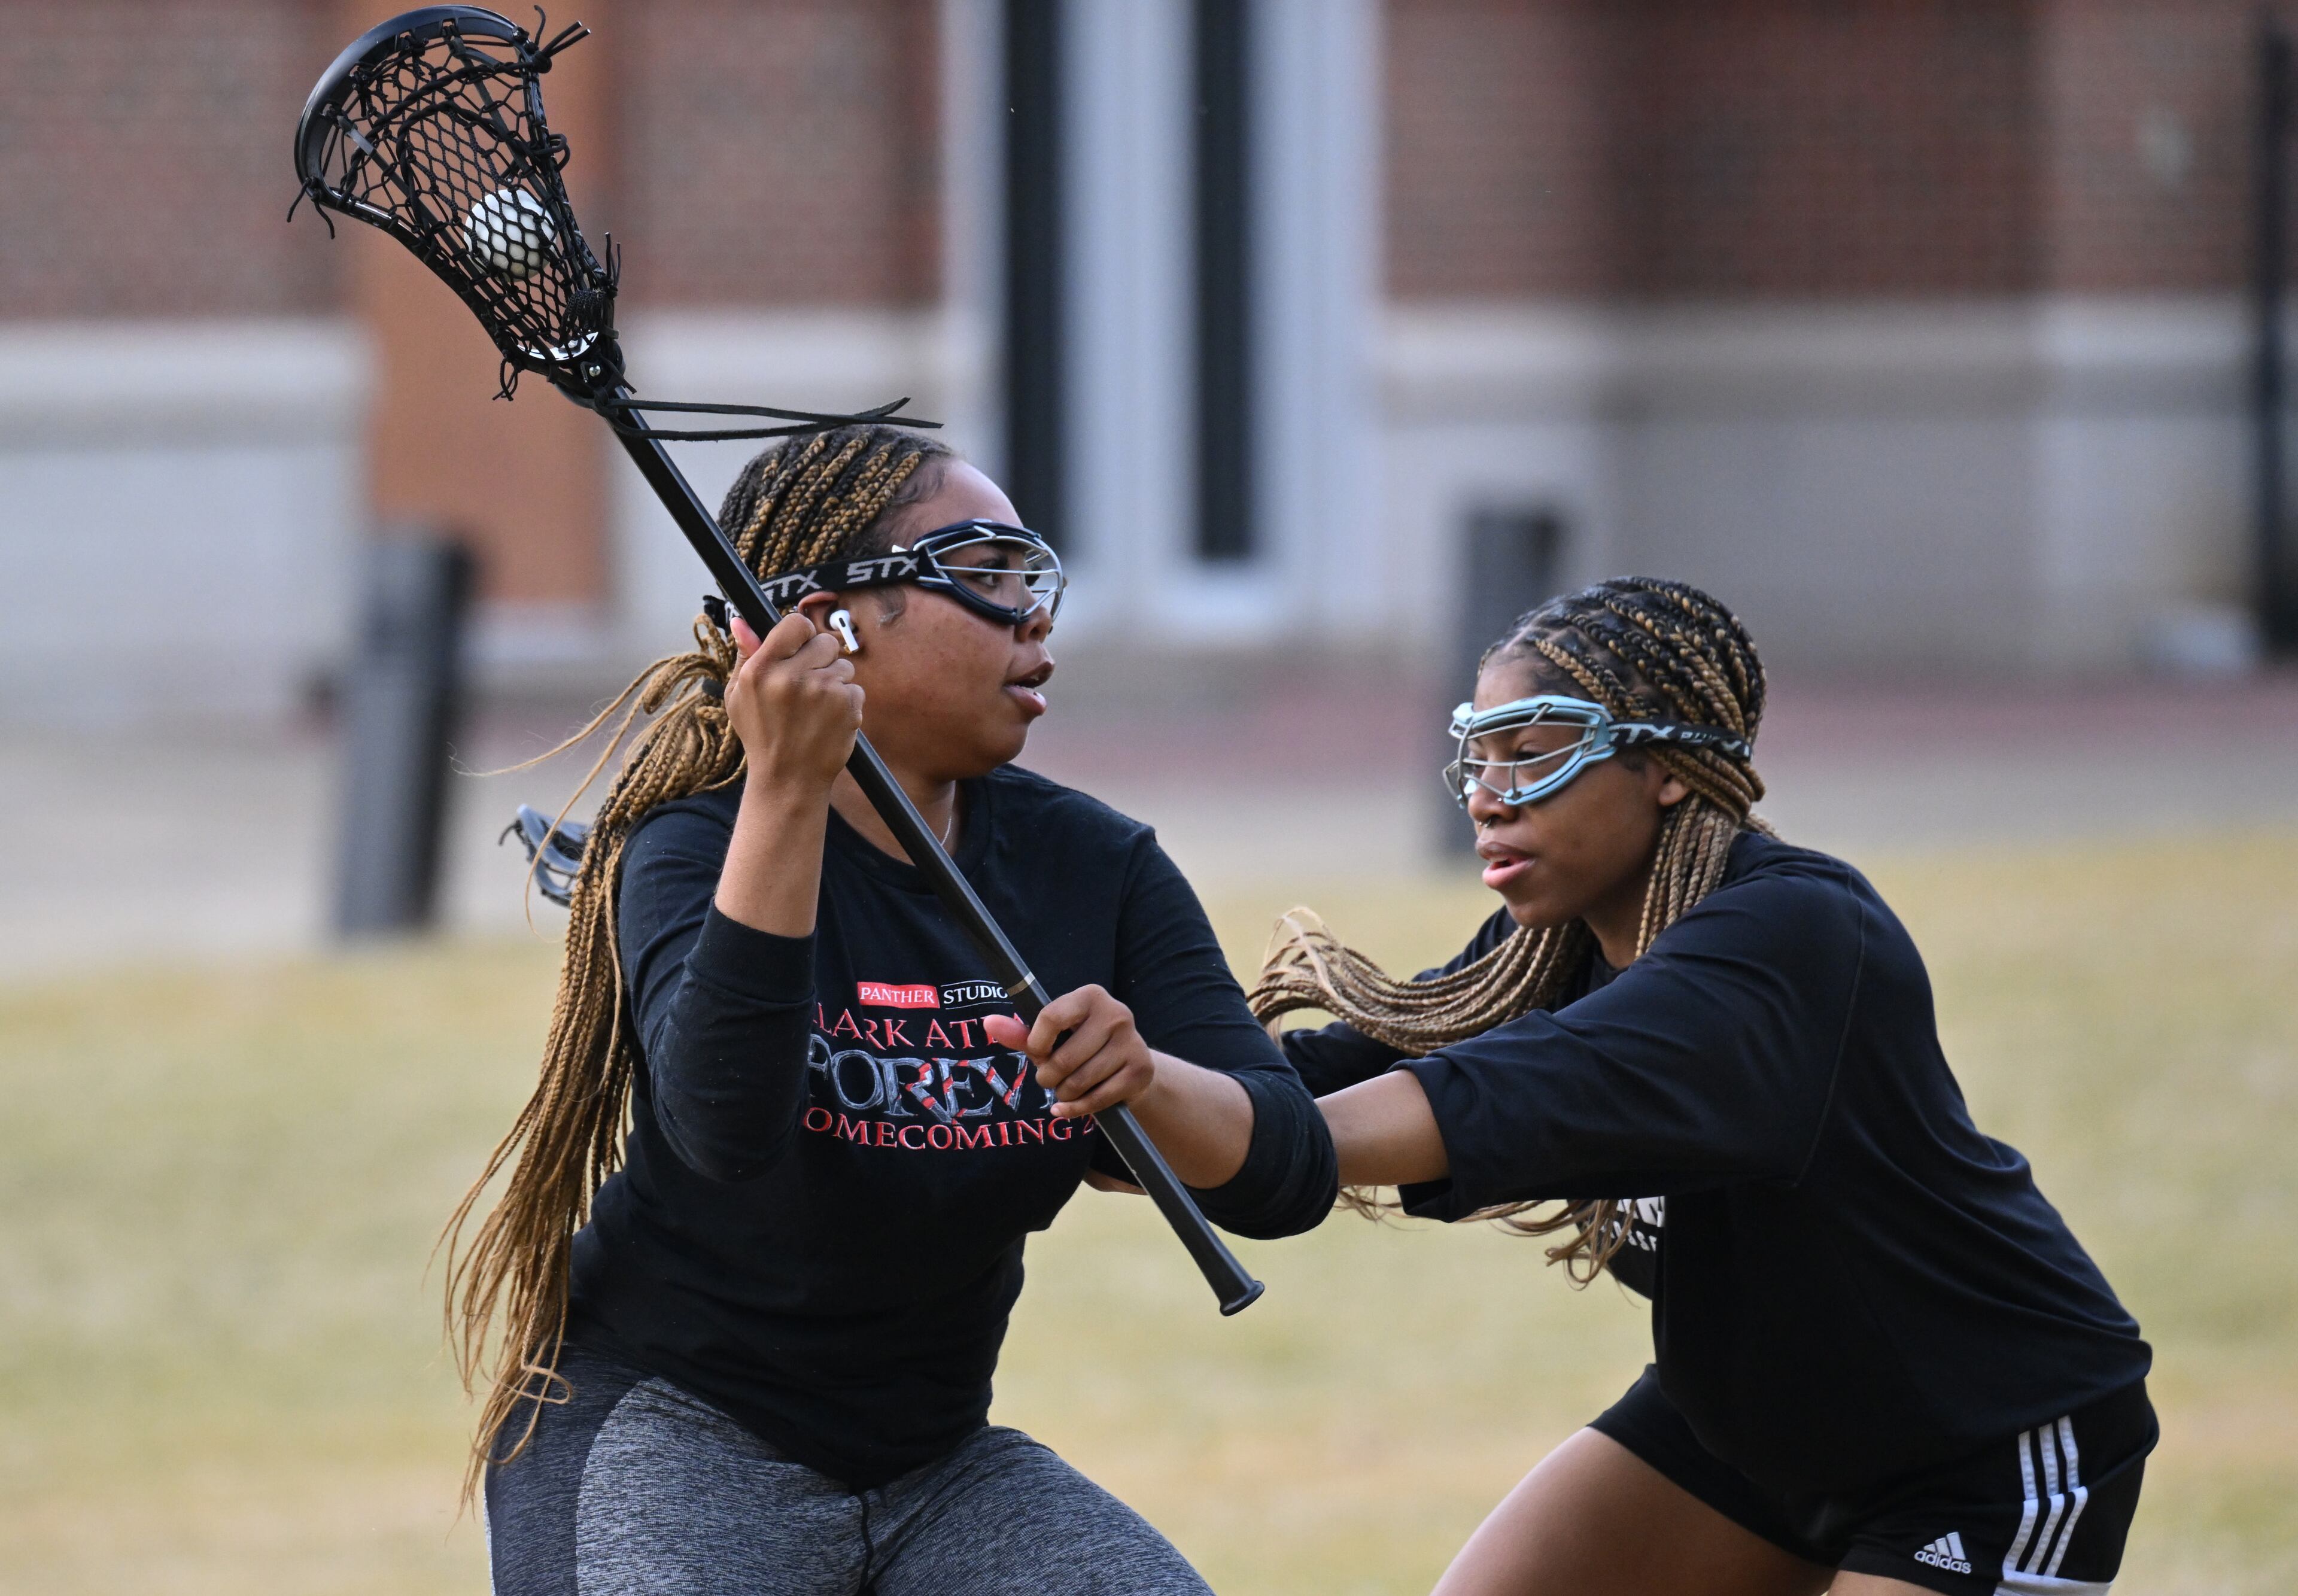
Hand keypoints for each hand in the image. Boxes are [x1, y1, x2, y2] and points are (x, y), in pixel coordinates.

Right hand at [726, 613, 862, 793]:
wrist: (788, 779)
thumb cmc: (761, 736)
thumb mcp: (739, 697)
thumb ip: (745, 655)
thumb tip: (741, 619)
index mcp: (761, 670)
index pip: (795, 623)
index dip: (801, 634)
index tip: (800, 648)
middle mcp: (791, 677)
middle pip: (825, 641)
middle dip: (820, 659)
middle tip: (808, 685)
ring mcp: (822, 691)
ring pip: (843, 665)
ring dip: (835, 682)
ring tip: (816, 708)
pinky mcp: (847, 706)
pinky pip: (855, 688)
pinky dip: (847, 703)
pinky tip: (829, 721)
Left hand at [982, 985, 1151, 1118]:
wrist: (1130, 1065)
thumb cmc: (1082, 1046)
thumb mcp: (1053, 1036)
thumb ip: (1021, 1033)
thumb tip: (989, 1023)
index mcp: (1091, 996)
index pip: (1051, 1018)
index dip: (1036, 1044)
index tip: (1037, 1053)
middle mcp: (1117, 1014)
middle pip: (1063, 1058)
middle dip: (1048, 1076)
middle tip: (1050, 1077)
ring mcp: (1133, 1043)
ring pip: (1078, 1081)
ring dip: (1063, 1093)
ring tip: (1066, 1087)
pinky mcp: (1140, 1071)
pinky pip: (1096, 1099)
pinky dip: (1075, 1108)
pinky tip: (1068, 1106)